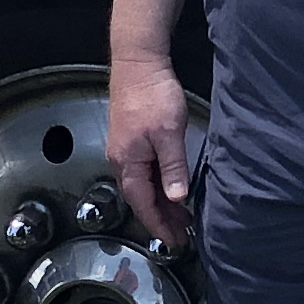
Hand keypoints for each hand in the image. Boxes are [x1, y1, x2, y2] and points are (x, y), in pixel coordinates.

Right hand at [106, 47, 193, 245]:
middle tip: (182, 233)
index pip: (143, 204)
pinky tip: (170, 185)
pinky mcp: (131, 139)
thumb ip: (173, 167)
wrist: (138, 62)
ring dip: (160, 201)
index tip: (175, 241)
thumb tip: (177, 198)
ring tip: (181, 214)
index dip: (159, 225)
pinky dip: (157, 184)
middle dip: (160, 217)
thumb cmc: (151, 94)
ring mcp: (124, 149)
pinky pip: (143, 172)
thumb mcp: (168, 132)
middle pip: (140, 198)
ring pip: (141, 185)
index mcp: (127, 162)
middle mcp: (121, 160)